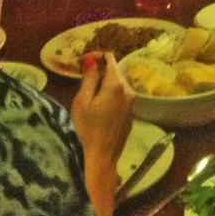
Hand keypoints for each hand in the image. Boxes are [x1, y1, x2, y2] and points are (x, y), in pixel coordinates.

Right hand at [71, 53, 134, 167]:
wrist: (100, 159)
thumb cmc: (85, 129)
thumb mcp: (82, 101)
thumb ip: (89, 78)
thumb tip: (92, 59)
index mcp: (116, 84)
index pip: (110, 58)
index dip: (96, 55)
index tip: (82, 62)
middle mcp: (129, 90)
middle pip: (115, 71)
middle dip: (100, 70)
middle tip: (82, 77)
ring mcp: (132, 103)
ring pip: (119, 84)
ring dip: (105, 82)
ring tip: (88, 92)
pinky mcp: (131, 114)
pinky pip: (121, 96)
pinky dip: (111, 94)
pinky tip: (98, 105)